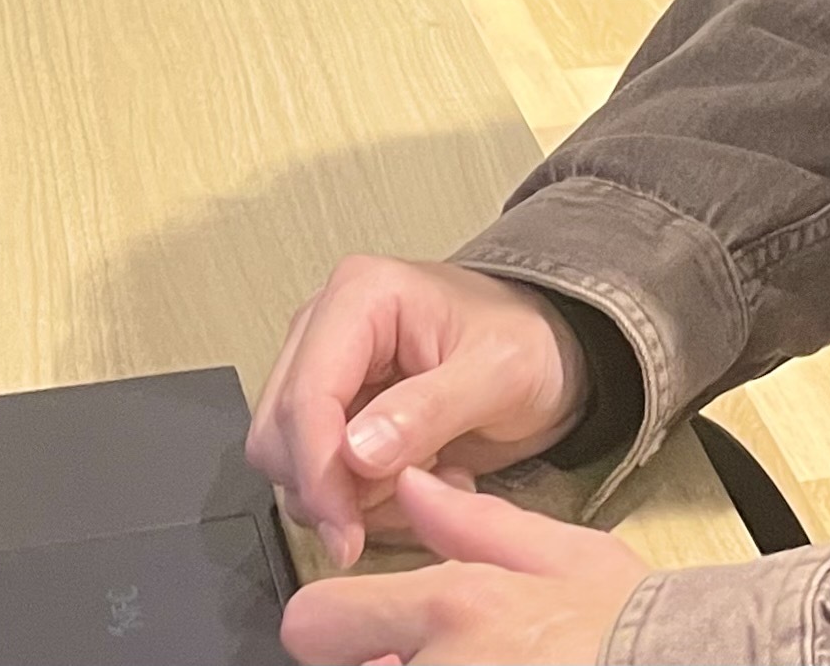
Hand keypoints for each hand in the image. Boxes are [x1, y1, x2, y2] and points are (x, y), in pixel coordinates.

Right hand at [249, 255, 590, 568]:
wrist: (550, 352)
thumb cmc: (529, 343)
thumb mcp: (498, 372)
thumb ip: (428, 410)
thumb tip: (355, 452)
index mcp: (360, 296)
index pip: (306, 396)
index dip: (318, 472)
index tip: (347, 532)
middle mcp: (325, 327)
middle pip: (279, 434)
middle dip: (334, 487)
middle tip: (410, 498)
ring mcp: (325, 370)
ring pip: (290, 464)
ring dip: (354, 496)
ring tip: (432, 473)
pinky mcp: (333, 412)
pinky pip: (318, 478)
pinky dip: (364, 499)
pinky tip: (422, 476)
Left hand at [280, 466, 646, 665]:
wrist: (687, 664)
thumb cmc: (634, 626)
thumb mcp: (566, 553)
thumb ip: (473, 523)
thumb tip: (412, 486)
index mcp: (453, 609)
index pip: (314, 621)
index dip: (331, 624)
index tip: (354, 632)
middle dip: (379, 661)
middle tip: (434, 653)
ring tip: (482, 665)